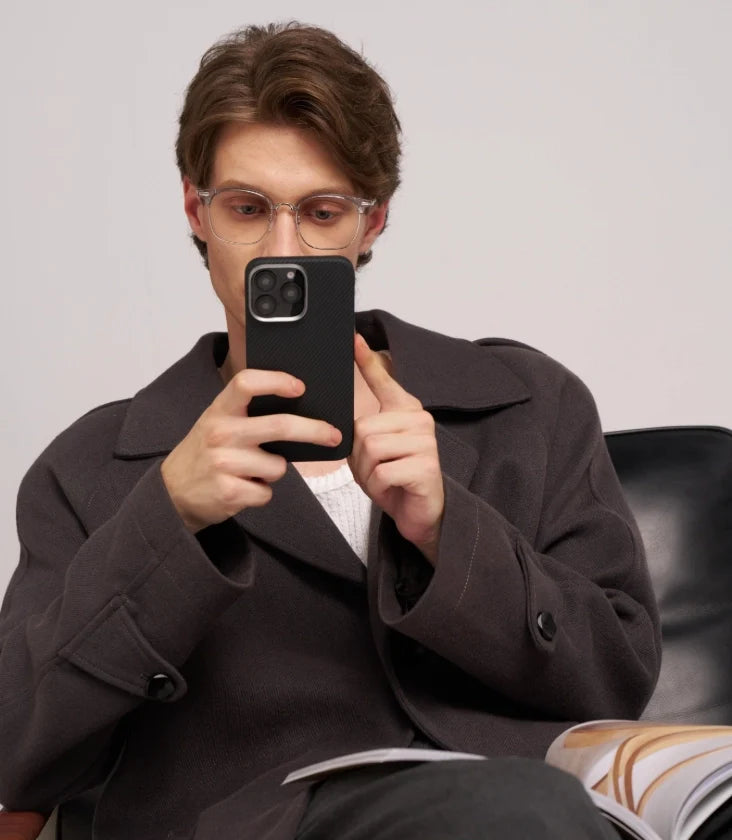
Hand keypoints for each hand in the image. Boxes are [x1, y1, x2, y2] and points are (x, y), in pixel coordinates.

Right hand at [161, 370, 341, 532]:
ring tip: (251, 471)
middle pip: (279, 426)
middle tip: (333, 435)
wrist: (172, 493)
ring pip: (278, 466)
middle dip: (314, 430)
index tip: (300, 386)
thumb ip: (247, 413)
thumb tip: (298, 405)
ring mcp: (222, 463)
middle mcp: (220, 433)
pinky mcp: (228, 493)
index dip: (276, 381)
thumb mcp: (216, 422)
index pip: (246, 383)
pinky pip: (266, 492)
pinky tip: (242, 488)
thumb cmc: (205, 452)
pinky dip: (261, 493)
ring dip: (274, 471)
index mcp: (219, 410)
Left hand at [348, 333, 444, 564]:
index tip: (353, 338)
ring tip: (383, 478)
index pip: (384, 380)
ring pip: (371, 449)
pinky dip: (378, 486)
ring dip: (367, 472)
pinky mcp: (425, 466)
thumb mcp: (375, 448)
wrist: (421, 512)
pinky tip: (393, 488)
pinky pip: (382, 472)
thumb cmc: (395, 477)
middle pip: (363, 427)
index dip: (366, 360)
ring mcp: (425, 442)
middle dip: (359, 456)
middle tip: (375, 469)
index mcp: (406, 410)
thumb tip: (350, 414)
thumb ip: (365, 426)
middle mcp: (419, 420)